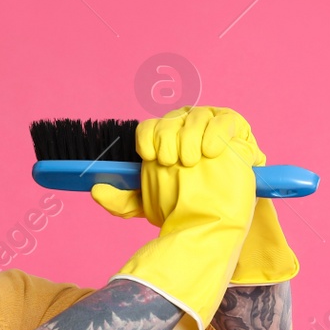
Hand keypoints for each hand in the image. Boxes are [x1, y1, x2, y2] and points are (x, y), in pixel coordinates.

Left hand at [103, 108, 259, 329]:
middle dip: (167, 141)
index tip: (148, 156)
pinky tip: (210, 151)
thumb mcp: (152, 204)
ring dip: (189, 138)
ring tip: (190, 161)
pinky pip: (221, 120)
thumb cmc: (187, 200)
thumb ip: (124, 200)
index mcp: (162, 137)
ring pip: (194, 118)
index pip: (148, 128)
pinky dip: (214, 133)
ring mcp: (208, 121)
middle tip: (171, 162)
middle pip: (169, 122)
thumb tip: (96, 190)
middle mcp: (182, 124)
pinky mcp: (232, 124)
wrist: (223, 211)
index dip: (146, 139)